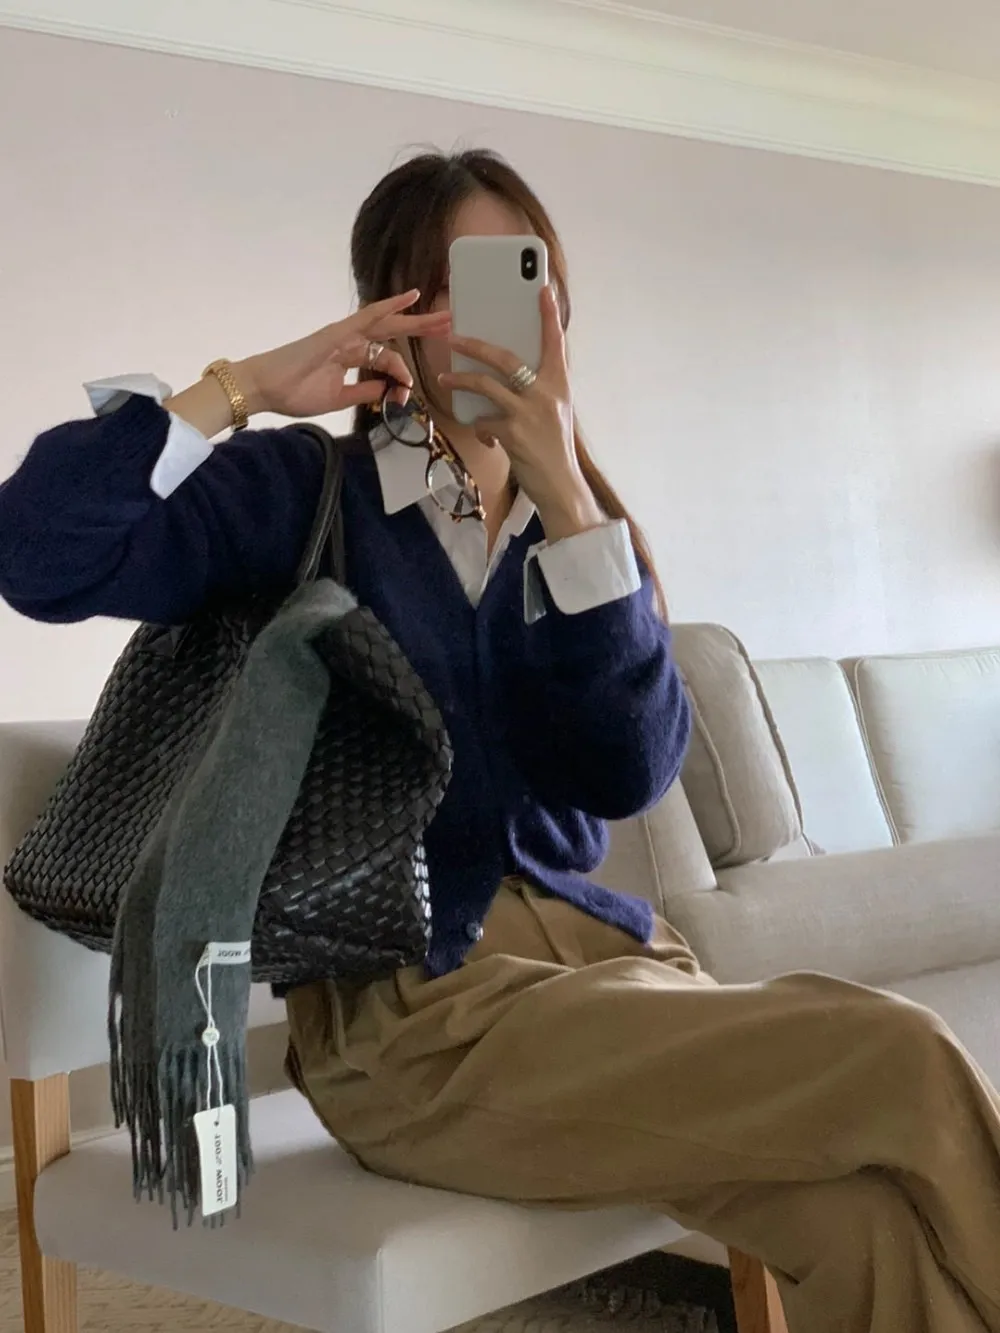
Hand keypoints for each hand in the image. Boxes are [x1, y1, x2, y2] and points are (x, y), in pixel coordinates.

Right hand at [236, 291, 450, 418]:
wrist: (264, 388)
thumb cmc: (294, 392)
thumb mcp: (339, 398)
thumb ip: (363, 392)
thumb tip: (387, 392)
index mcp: (351, 357)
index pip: (387, 360)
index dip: (402, 376)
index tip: (406, 394)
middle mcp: (351, 341)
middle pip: (394, 332)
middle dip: (422, 329)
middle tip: (450, 326)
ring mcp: (344, 333)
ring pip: (387, 321)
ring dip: (416, 317)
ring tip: (443, 315)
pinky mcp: (337, 331)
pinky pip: (368, 316)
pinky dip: (389, 306)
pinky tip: (409, 297)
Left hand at [438, 287, 602, 537]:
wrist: (560, 486)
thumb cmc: (555, 448)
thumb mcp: (556, 412)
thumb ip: (539, 390)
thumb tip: (513, 372)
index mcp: (560, 384)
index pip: (555, 342)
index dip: (549, 316)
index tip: (543, 289)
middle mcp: (546, 394)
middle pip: (506, 358)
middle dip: (475, 345)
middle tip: (453, 336)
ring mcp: (529, 413)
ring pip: (486, 384)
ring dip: (461, 379)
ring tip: (444, 377)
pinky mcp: (512, 433)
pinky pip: (484, 420)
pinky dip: (479, 425)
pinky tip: (483, 433)